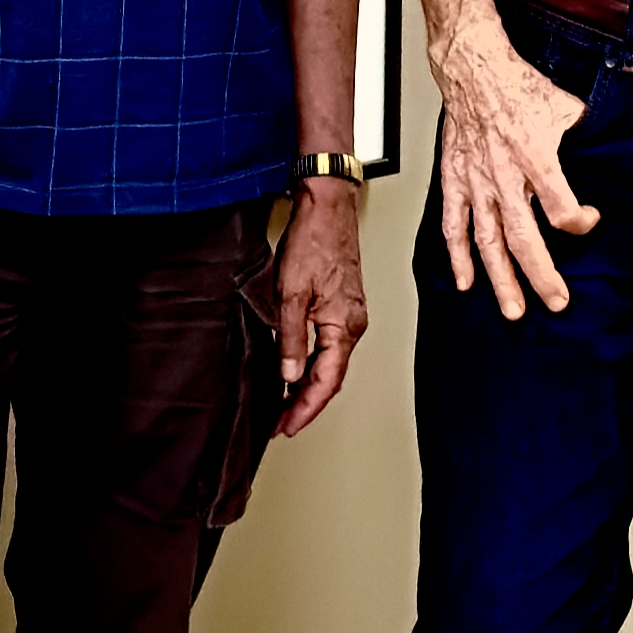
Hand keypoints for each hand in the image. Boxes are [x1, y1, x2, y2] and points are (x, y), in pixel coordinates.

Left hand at [273, 176, 369, 432]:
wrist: (327, 206)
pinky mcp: (341, 304)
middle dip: (305, 403)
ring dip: (307, 384)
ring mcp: (349, 314)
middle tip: (279, 423)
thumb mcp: (291, 294)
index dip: (305, 409)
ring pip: (329, 362)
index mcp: (345, 325)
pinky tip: (293, 367)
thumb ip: (289, 338)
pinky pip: (328, 345)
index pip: (327, 382)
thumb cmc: (315, 240)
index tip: (286, 426)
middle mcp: (352, 323)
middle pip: (330, 377)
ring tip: (282, 402)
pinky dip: (311, 363)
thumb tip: (287, 374)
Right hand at [433, 14, 598, 318]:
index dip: (580, 222)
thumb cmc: (517, 85)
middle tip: (556, 302)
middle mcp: (505, 177)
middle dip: (542, 276)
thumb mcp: (565, 105)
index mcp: (536, 158)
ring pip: (488, 242)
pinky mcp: (456, 180)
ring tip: (513, 308)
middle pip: (524, 239)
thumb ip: (584, 134)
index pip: (562, 209)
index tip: (589, 221)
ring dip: (501, 279)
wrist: (473, 69)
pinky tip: (465, 281)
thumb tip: (608, 146)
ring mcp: (477, 183)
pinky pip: (454, 225)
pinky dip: (457, 256)